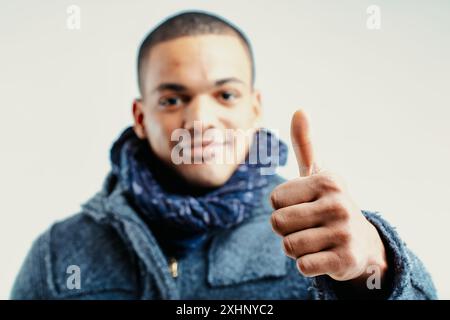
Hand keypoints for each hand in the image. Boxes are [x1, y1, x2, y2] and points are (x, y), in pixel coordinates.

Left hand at [270, 110, 387, 284]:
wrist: (362, 244)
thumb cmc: (329, 205)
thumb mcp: (319, 175)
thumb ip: (305, 145)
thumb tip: (300, 109)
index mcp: (327, 180)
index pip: (274, 199)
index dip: (283, 207)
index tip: (305, 207)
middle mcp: (339, 203)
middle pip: (277, 223)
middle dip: (287, 230)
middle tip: (309, 227)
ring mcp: (344, 232)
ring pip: (288, 246)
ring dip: (296, 248)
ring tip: (317, 241)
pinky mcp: (345, 260)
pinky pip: (302, 265)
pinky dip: (307, 265)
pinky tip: (324, 257)